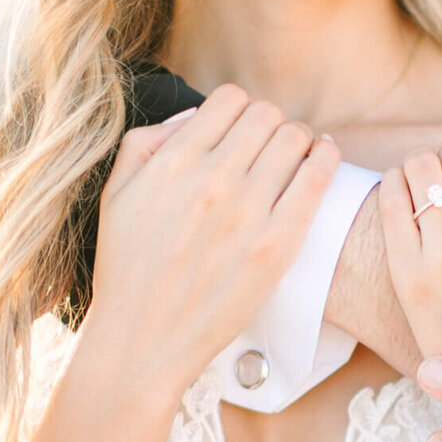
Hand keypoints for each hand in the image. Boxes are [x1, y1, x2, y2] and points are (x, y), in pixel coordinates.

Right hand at [87, 85, 338, 396]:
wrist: (142, 341)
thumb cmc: (128, 269)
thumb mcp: (115, 194)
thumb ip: (146, 143)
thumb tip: (192, 116)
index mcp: (172, 163)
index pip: (230, 99)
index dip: (239, 112)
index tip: (241, 134)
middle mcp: (211, 179)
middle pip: (267, 114)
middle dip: (270, 126)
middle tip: (268, 151)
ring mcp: (247, 212)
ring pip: (295, 138)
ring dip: (298, 142)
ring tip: (293, 160)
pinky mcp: (277, 244)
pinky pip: (317, 177)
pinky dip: (325, 159)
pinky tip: (321, 161)